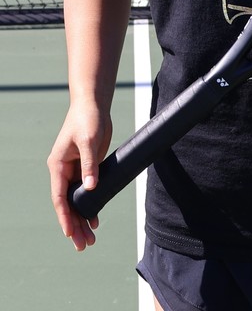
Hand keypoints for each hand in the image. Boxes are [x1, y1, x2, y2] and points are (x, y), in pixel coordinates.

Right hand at [47, 103, 111, 251]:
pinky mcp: (86, 168)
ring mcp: (75, 170)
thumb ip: (89, 164)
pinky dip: (91, 206)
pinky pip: (87, 192)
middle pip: (67, 204)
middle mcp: (63, 171)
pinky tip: (96, 219)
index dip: (65, 217)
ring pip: (77, 201)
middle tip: (83, 245)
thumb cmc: (88, 118)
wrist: (94, 105)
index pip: (59, 197)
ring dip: (83, 219)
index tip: (70, 233)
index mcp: (57, 165)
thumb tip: (91, 188)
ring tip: (90, 239)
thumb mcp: (88, 140)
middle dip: (75, 225)